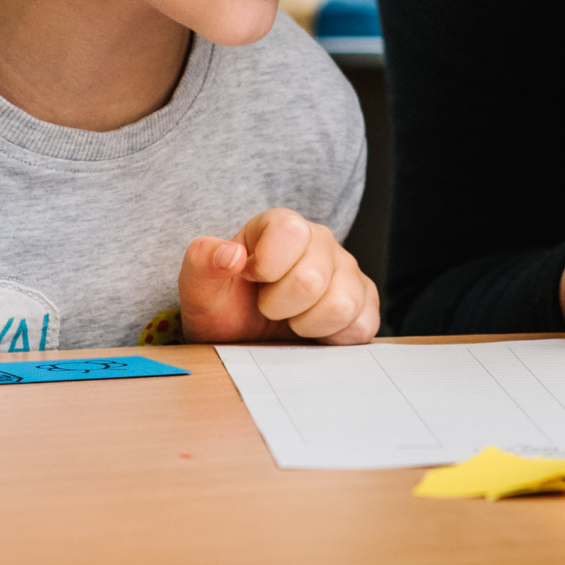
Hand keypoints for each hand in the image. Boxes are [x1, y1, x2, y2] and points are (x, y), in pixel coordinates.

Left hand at [179, 208, 378, 343]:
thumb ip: (203, 262)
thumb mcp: (198, 287)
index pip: (290, 231)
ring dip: (308, 325)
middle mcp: (321, 241)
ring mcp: (347, 271)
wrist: (242, 337)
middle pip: (312, 279)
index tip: (251, 279)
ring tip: (291, 321)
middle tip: (267, 307)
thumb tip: (230, 255)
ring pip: (342, 304)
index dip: (266, 266)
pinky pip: (363, 326)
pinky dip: (334, 339)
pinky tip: (314, 332)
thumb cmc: (223, 305)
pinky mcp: (365, 302)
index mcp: (282, 226)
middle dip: (279, 306)